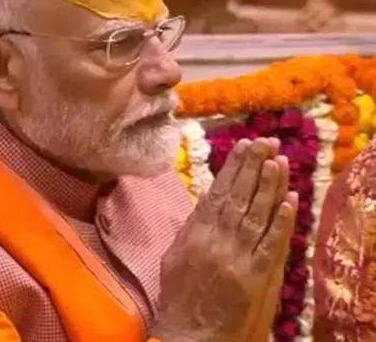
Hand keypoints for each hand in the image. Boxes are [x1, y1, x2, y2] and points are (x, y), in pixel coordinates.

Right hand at [152, 138, 297, 341]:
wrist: (189, 332)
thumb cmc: (179, 294)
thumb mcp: (174, 256)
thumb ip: (192, 227)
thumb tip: (208, 197)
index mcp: (195, 234)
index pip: (217, 193)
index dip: (232, 168)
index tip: (243, 145)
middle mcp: (217, 241)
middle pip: (239, 197)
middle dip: (253, 167)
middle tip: (265, 141)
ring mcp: (237, 257)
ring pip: (256, 214)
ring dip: (269, 186)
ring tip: (278, 160)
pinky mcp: (254, 276)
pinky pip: (270, 244)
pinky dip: (280, 222)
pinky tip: (289, 200)